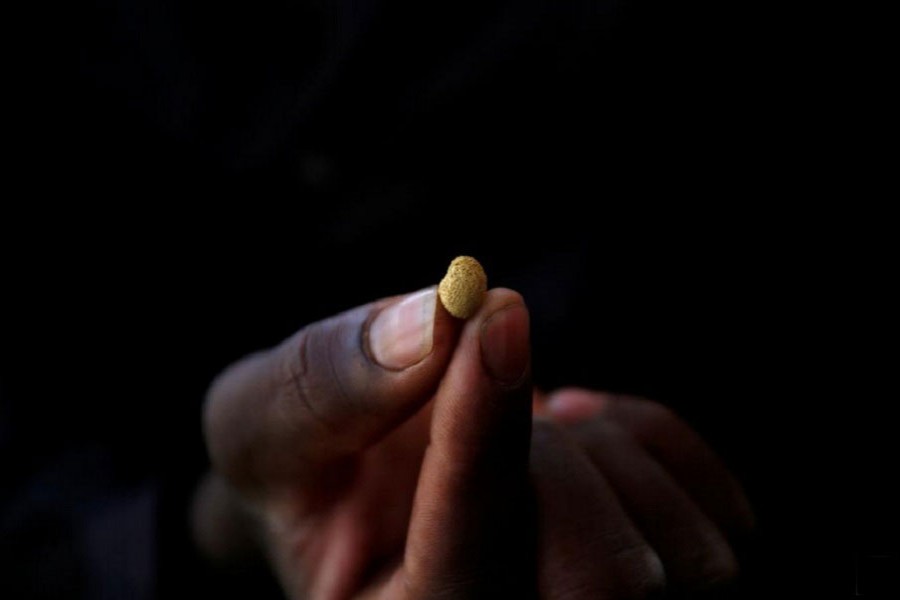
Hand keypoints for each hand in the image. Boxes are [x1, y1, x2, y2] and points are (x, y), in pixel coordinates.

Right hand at [195, 286, 752, 597]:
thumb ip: (324, 386)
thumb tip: (431, 320)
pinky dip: (649, 439)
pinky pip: (723, 516)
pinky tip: (580, 434)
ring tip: (529, 427)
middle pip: (607, 584)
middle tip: (494, 397)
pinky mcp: (672, 587)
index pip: (463, 558)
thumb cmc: (309, 465)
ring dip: (601, 449)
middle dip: (552, 455)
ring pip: (683, 560)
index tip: (492, 313)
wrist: (369, 496)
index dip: (482, 433)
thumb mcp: (264, 421)